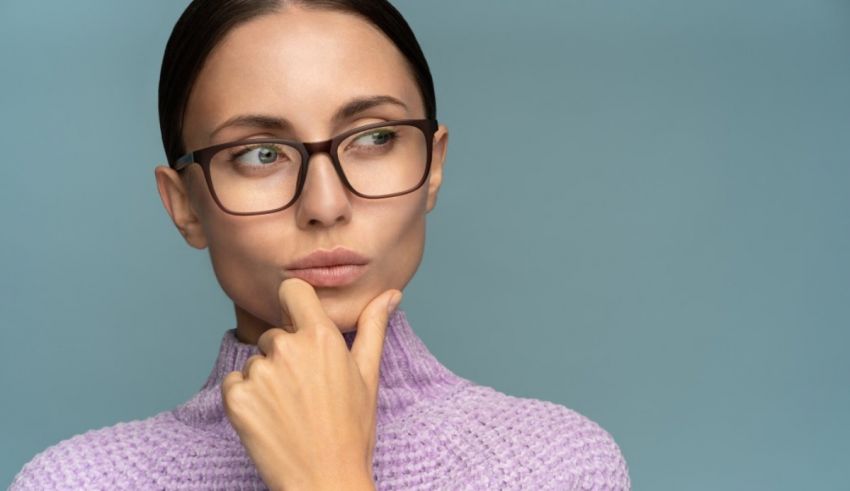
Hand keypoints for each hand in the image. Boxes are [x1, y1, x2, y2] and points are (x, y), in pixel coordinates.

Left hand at [221, 278, 401, 490]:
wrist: (325, 480)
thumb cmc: (351, 431)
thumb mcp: (367, 376)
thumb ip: (373, 327)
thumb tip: (390, 294)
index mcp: (322, 337)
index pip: (293, 290)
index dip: (294, 304)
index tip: (299, 323)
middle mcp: (288, 348)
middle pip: (274, 334)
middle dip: (285, 355)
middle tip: (306, 392)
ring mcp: (260, 373)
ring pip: (255, 361)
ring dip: (266, 380)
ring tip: (290, 410)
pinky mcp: (237, 398)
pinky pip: (235, 384)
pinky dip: (246, 399)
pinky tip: (270, 420)